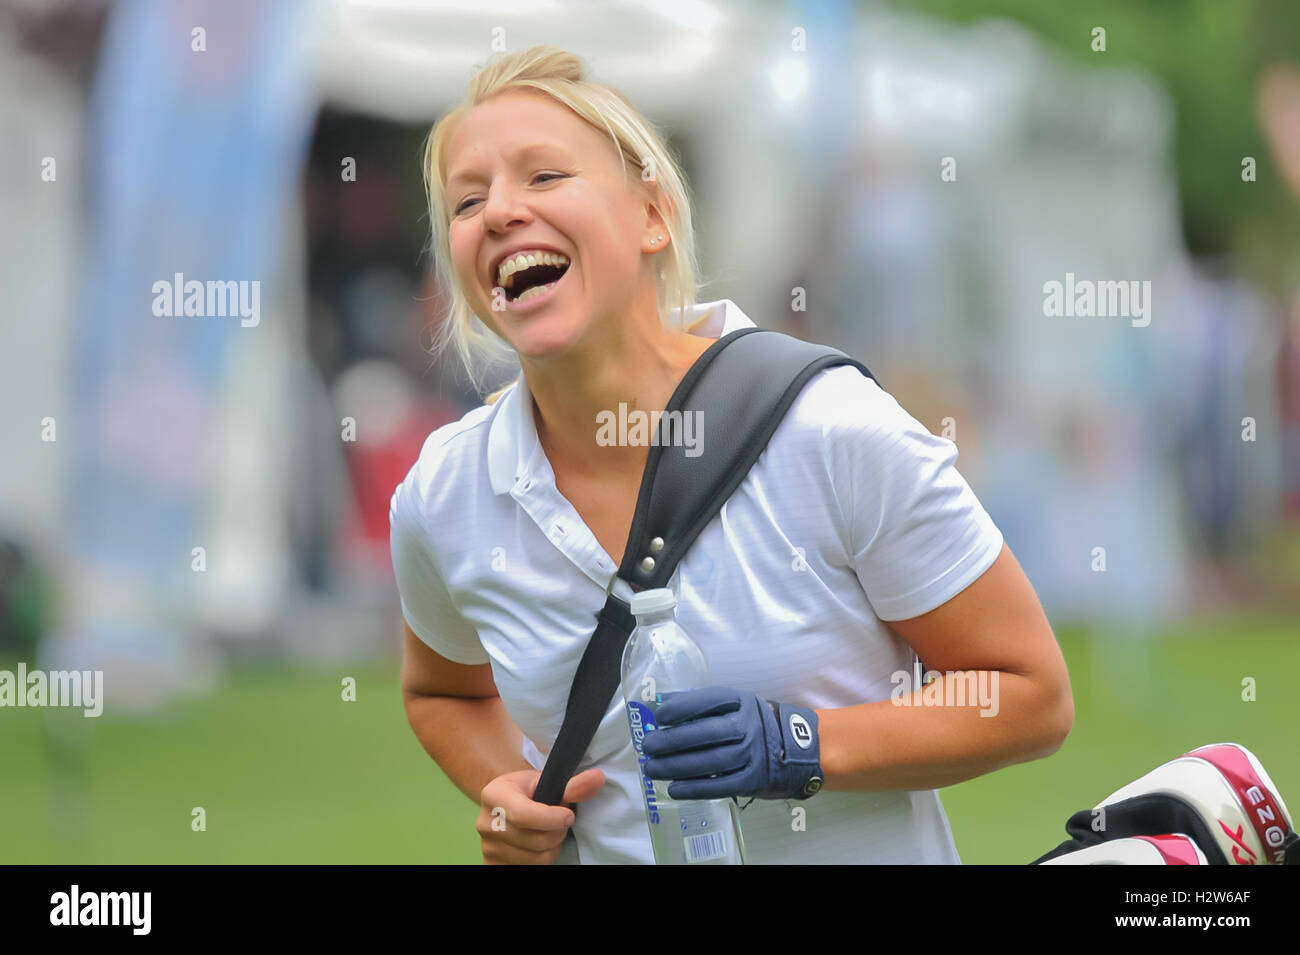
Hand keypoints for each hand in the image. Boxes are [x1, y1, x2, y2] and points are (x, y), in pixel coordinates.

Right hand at [476, 767, 604, 863]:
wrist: (506, 804)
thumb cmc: (528, 791)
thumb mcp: (545, 781)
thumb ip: (572, 785)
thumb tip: (598, 778)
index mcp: (494, 795)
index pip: (524, 815)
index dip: (552, 819)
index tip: (568, 815)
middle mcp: (485, 823)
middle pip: (534, 840)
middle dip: (558, 832)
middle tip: (561, 821)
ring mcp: (487, 847)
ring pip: (535, 859)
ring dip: (552, 848)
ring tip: (550, 832)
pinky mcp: (492, 865)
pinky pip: (529, 870)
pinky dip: (542, 860)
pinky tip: (540, 846)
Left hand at [640, 686, 823, 800]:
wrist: (798, 748)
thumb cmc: (755, 723)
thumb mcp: (736, 704)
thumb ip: (702, 704)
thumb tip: (663, 703)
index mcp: (741, 701)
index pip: (708, 701)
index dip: (681, 707)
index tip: (659, 716)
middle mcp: (747, 727)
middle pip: (705, 733)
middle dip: (671, 741)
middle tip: (648, 746)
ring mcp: (751, 755)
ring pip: (708, 762)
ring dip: (676, 767)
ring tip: (653, 769)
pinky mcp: (752, 781)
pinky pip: (719, 786)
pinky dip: (694, 789)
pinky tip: (674, 789)